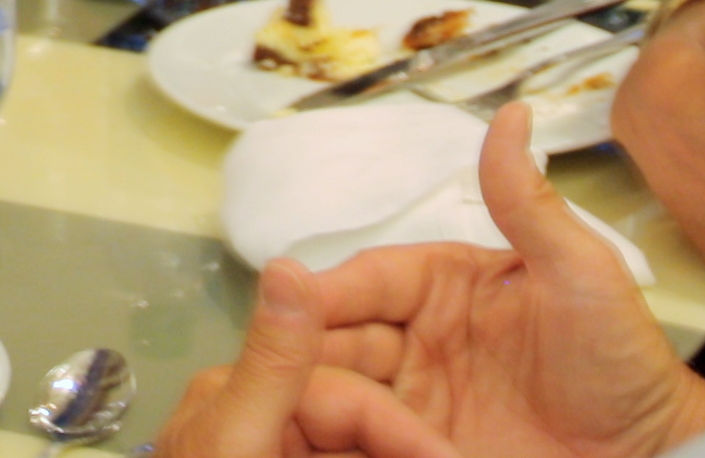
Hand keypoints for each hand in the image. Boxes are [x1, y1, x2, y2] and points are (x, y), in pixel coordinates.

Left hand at [157, 262, 451, 457]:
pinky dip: (380, 454)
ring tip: (458, 453)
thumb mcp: (237, 445)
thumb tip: (291, 265)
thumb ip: (276, 366)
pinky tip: (428, 452)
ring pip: (362, 448)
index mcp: (242, 399)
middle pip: (363, 430)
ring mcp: (282, 455)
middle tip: (466, 456)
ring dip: (405, 449)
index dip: (410, 434)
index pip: (348, 398)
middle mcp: (263, 427)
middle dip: (415, 446)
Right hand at [160, 109, 704, 457]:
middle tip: (276, 362)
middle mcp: (419, 339)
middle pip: (342, 337)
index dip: (327, 290)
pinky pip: (366, 438)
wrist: (653, 457)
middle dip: (305, 346)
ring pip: (344, 390)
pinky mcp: (419, 449)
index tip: (288, 298)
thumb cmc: (622, 361)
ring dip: (318, 395)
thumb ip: (528, 201)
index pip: (368, 279)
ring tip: (294, 406)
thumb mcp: (581, 272)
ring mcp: (418, 400)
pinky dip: (341, 434)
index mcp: (444, 285)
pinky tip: (318, 434)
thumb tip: (511, 112)